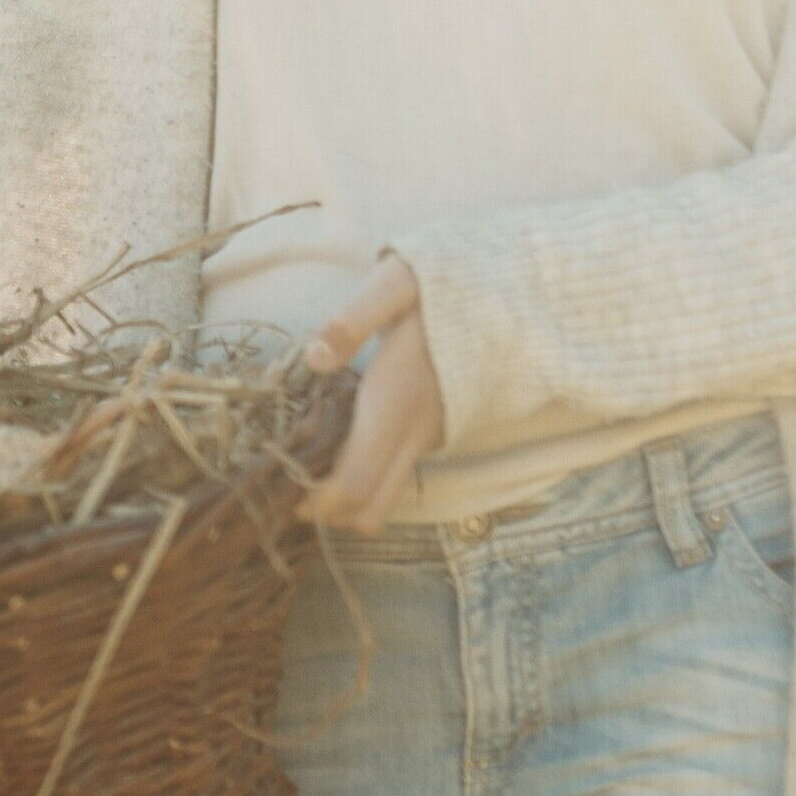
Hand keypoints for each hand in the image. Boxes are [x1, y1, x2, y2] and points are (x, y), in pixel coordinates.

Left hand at [294, 256, 445, 533]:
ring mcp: (430, 436)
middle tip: (285, 483)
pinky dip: (364, 469)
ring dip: (344, 493)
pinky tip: (337, 433)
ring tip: (302, 457)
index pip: (353, 487)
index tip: (278, 490)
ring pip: (384, 494)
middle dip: (325, 513)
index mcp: (397, 404)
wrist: (517, 292)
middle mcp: (417, 433)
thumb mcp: (398, 283)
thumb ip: (354, 319)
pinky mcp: (437, 430)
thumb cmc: (450, 282)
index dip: (312, 504)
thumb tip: (314, 357)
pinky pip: (395, 469)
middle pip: (369, 511)